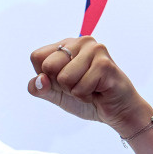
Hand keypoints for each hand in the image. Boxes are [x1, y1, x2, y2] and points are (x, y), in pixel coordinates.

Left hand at [27, 38, 152, 135]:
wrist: (116, 111)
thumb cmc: (86, 97)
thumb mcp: (55, 95)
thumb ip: (40, 88)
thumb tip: (39, 79)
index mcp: (66, 45)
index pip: (36, 57)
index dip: (45, 76)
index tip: (64, 80)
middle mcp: (81, 42)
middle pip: (48, 66)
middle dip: (61, 85)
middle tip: (80, 84)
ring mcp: (95, 50)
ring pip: (63, 78)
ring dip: (75, 91)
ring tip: (91, 87)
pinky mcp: (105, 64)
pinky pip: (79, 88)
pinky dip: (86, 96)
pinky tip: (98, 91)